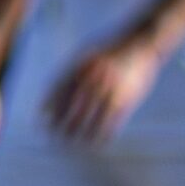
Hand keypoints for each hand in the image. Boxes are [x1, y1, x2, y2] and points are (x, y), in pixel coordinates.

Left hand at [47, 31, 163, 141]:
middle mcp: (92, 79)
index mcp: (80, 66)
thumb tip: (55, 95)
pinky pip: (111, 122)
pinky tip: (98, 142)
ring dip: (81, 135)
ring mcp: (109, 89)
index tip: (42, 120)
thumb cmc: (112, 48)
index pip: (58, 92)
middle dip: (62, 125)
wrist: (142, 42)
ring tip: (75, 143)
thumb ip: (71, 71)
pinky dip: (103, 135)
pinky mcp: (126, 99)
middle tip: (55, 136)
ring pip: (91, 119)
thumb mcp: (87, 53)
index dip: (48, 108)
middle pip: (72, 109)